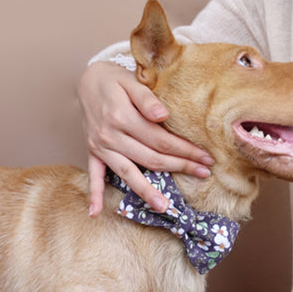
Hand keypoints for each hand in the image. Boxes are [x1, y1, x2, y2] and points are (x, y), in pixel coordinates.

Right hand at [77, 61, 213, 216]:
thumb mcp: (131, 81)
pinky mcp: (92, 152)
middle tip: (203, 173)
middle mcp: (111, 136)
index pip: (161, 140)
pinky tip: (96, 211)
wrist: (87, 80)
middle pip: (151, 159)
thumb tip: (163, 116)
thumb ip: (146, 99)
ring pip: (128, 173)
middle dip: (180, 167)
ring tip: (165, 207)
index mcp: (122, 117)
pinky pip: (93, 175)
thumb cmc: (114, 80)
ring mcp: (100, 147)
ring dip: (147, 191)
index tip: (205, 157)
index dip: (185, 150)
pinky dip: (94, 193)